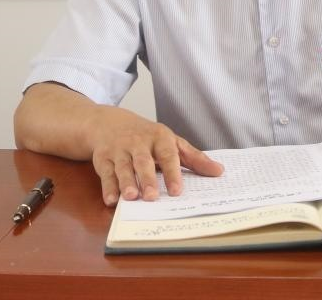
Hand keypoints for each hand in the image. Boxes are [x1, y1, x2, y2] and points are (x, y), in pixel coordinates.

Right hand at [88, 106, 222, 205]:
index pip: (168, 155)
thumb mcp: (171, 142)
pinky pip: (105, 173)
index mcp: (159, 138)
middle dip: (147, 178)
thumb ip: (194, 158)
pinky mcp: (102, 158)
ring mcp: (119, 150)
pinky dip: (108, 187)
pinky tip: (112, 200)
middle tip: (152, 196)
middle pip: (143, 161)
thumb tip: (219, 171)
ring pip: (123, 167)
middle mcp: (138, 143)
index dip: (172, 173)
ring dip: (126, 182)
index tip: (177, 191)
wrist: (109, 123)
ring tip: (131, 197)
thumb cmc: (146, 137)